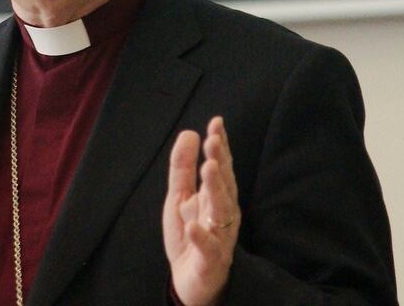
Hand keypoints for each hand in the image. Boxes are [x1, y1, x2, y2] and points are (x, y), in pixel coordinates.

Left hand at [163, 117, 240, 305]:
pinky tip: (193, 224)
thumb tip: (189, 132)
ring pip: (221, 211)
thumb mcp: (179, 197)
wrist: (191, 281)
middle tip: (213, 141)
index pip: (221, 167)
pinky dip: (201, 236)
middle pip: (223, 185)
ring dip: (215, 189)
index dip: (220, 146)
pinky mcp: (211, 261)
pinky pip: (208, 248)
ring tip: (207, 168)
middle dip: (219, 162)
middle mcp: (224, 214)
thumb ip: (182, 168)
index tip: (216, 123)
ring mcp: (220, 237)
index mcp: (217, 197)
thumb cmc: (190, 235)